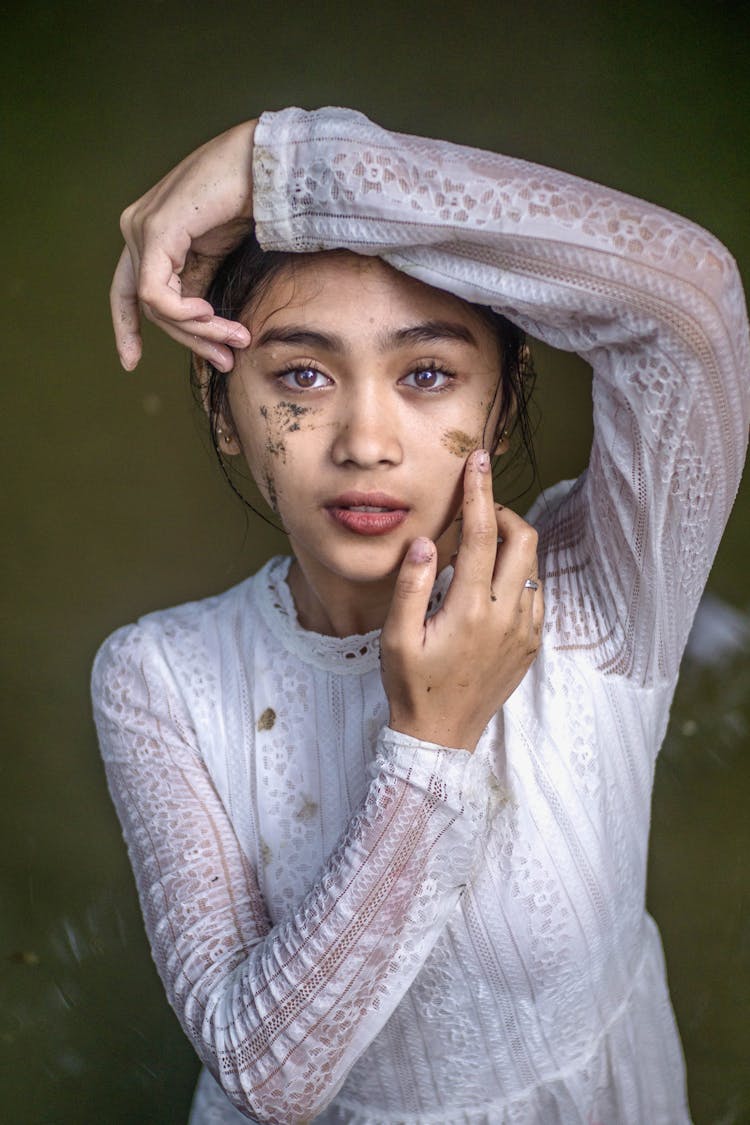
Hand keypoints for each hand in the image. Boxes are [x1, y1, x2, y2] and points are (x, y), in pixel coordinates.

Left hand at [111, 120, 257, 371]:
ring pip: (155, 306)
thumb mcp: (214, 257)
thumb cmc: (246, 202)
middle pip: (148, 306)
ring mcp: (140, 228)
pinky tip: (210, 315)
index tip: (130, 362)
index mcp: (147, 234)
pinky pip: (156, 294)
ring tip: (235, 338)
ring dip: (199, 330)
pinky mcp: (155, 230)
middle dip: (188, 340)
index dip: (125, 328)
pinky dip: (184, 314)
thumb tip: (196, 330)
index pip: (126, 291)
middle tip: (224, 360)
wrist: (264, 165)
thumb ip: (195, 287)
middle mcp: (135, 229)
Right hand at [380, 449, 542, 751]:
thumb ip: (412, 586)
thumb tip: (427, 542)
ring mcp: (525, 631)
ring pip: (533, 566)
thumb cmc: (412, 686)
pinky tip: (489, 587)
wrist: (442, 737)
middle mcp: (507, 617)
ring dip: (512, 545)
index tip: (478, 460)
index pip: (484, 534)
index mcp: (472, 610)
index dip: (480, 491)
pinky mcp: (531, 644)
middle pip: (524, 540)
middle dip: (503, 515)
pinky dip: (517, 576)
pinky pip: (535, 594)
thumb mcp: (398, 638)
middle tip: (477, 515)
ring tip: (479, 550)